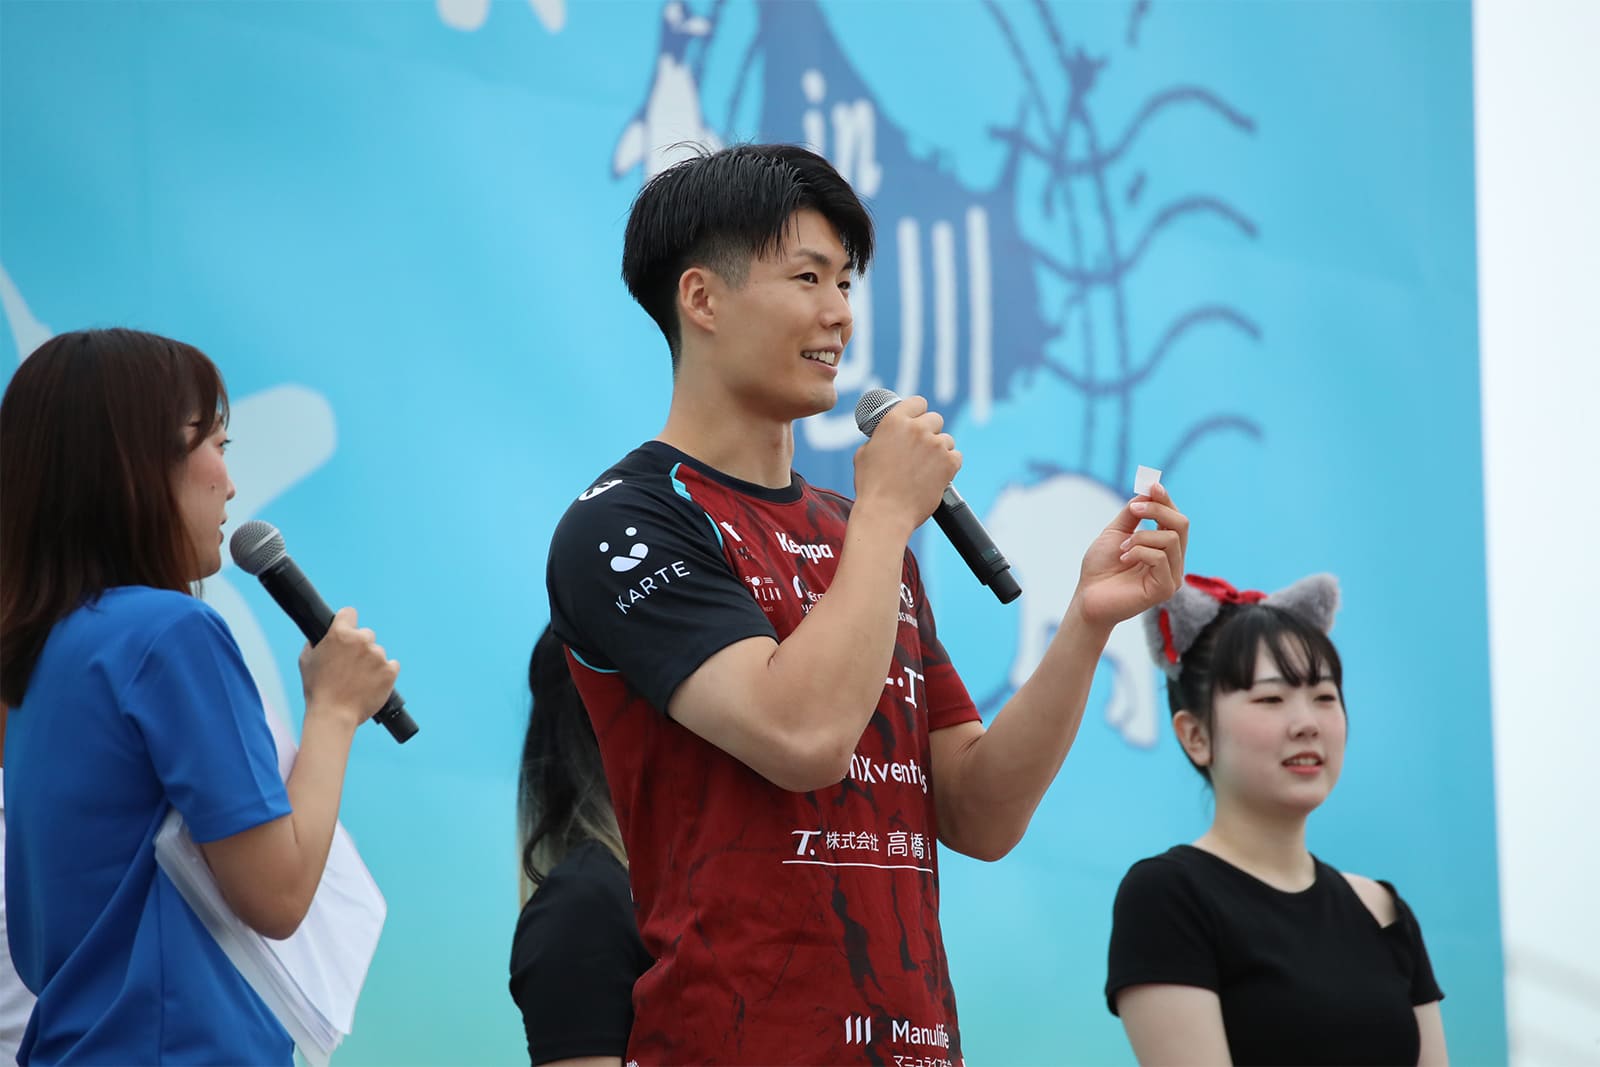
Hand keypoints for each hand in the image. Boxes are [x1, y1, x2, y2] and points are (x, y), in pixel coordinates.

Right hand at [298, 607, 399, 730]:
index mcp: (340, 633)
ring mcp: (378, 655)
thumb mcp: (306, 660)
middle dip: (360, 646)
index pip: (349, 613)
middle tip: (350, 665)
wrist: (334, 715)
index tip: (347, 628)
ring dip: (372, 661)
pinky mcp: (390, 670)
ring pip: (378, 652)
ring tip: (358, 679)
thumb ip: (316, 642)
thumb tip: (322, 637)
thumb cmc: (317, 689)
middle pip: (366, 634)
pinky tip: (372, 683)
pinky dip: (384, 673)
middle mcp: (361, 640)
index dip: (346, 622)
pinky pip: (392, 665)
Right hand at [852, 395, 961, 536]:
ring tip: (925, 468)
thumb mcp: (864, 453)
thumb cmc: (871, 487)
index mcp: (895, 421)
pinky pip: (956, 457)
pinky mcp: (949, 463)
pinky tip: (936, 475)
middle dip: (930, 432)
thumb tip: (889, 436)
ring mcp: (936, 445)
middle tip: (921, 449)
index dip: (918, 412)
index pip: (918, 403)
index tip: (917, 421)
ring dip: (939, 450)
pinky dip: (949, 465)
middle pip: (935, 419)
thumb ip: (881, 437)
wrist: (886, 513)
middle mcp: (917, 429)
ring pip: (947, 439)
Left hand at [1073, 482, 1187, 630]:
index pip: (1176, 519)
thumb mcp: (1116, 532)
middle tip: (1134, 510)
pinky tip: (1124, 559)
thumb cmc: (1101, 567)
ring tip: (1122, 548)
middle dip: (1158, 510)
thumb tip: (1149, 491)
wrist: (1087, 595)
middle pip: (1182, 524)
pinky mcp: (1165, 589)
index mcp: (1164, 548)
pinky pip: (1161, 558)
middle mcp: (1174, 561)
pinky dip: (1139, 551)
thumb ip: (1133, 514)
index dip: (1166, 500)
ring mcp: (1172, 576)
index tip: (1152, 486)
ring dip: (1141, 537)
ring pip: (1171, 539)